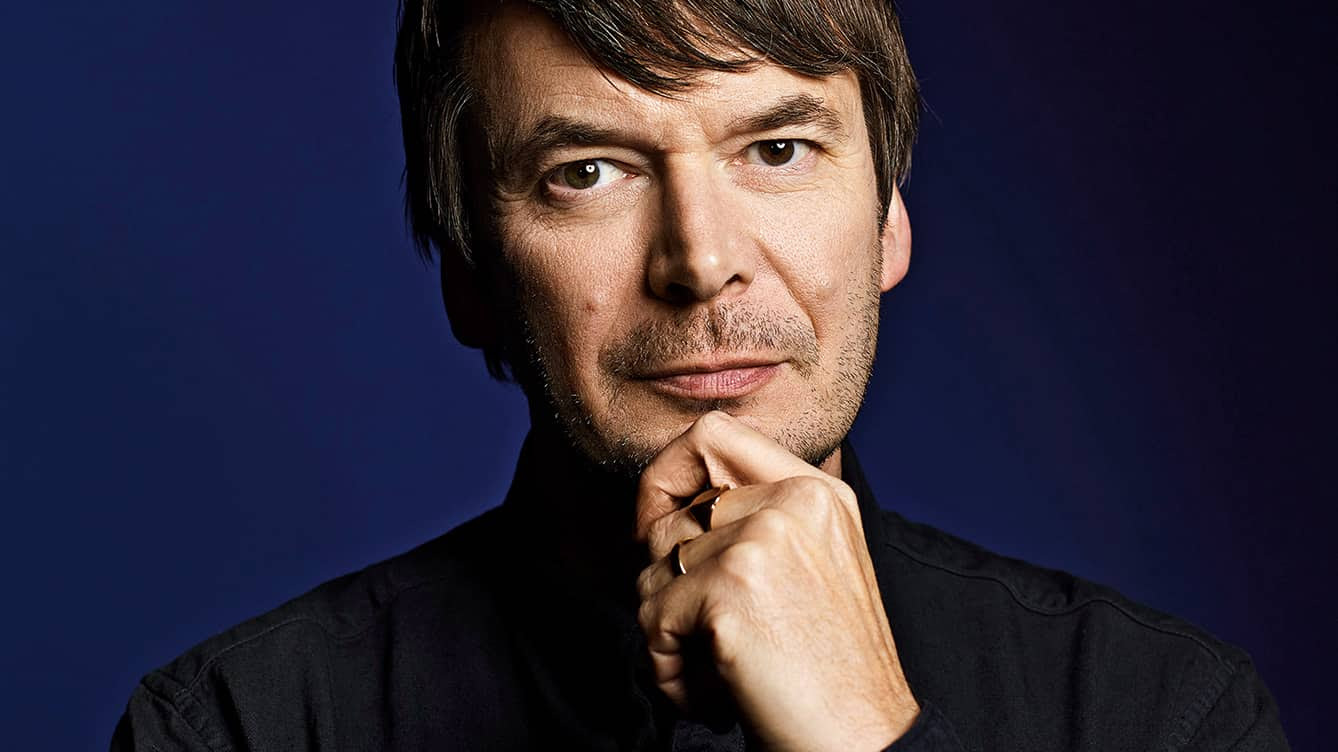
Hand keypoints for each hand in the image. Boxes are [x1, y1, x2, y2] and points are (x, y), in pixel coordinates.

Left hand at [634, 411, 919, 750]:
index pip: (711, 433)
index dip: (665, 476)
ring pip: (651, 569)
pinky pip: (652, 616)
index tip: (658, 531)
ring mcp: (764, 537)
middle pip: (668, 515)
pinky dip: (667, 668)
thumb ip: (755, 522)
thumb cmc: (830, 674)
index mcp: (818, 490)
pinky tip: (712, 693)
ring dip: (667, 633)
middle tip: (698, 635)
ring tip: (716, 670)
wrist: (865, 742)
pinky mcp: (733, 585)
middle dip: (662, 583)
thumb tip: (658, 511)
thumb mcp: (812, 568)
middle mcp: (795, 500)